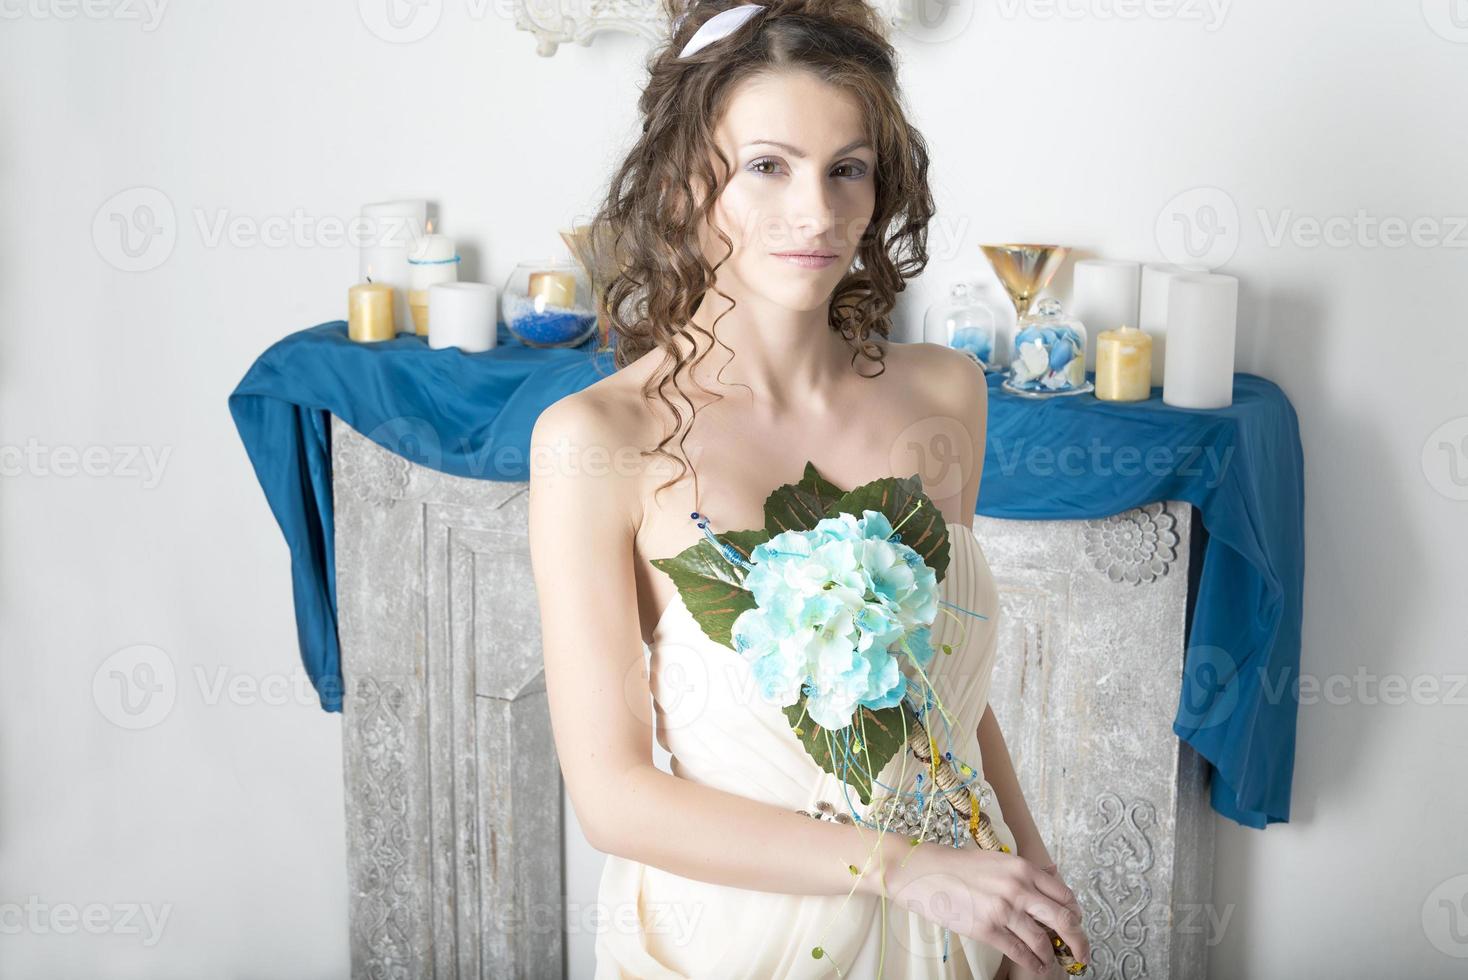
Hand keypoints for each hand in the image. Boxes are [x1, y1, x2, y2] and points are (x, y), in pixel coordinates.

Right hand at [885, 842, 1090, 974]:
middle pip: (1063, 919)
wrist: (924, 873)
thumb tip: (1053, 875)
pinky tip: (1036, 967)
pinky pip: (1019, 952)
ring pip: (1042, 941)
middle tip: (1082, 953)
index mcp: (1022, 868)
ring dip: (1052, 956)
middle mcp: (1017, 888)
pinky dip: (1033, 963)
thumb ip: (1025, 871)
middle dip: (1078, 941)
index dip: (1075, 914)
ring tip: (1053, 963)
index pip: (1064, 895)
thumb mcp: (997, 859)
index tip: (1076, 925)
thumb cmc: (959, 866)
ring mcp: (1003, 910)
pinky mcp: (987, 930)